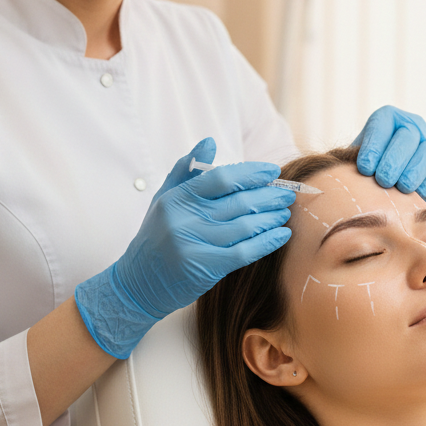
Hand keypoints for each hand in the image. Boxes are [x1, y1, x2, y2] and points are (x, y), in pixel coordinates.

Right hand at [74, 139, 293, 357]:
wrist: (138, 284)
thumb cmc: (155, 236)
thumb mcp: (164, 199)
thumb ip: (186, 169)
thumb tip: (209, 142)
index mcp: (177, 198)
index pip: (221, 178)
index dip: (251, 173)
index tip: (271, 171)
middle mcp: (185, 219)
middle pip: (239, 202)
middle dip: (268, 195)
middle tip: (287, 192)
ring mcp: (196, 244)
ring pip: (245, 226)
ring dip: (271, 217)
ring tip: (285, 212)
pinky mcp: (206, 268)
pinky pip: (245, 251)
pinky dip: (267, 242)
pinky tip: (282, 235)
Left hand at [353, 106, 425, 199]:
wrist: (389, 184)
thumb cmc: (369, 171)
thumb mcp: (358, 162)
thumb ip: (352, 163)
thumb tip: (346, 176)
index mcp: (387, 118)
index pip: (381, 124)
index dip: (374, 146)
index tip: (364, 169)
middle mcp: (412, 124)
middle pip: (408, 136)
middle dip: (395, 160)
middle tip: (383, 180)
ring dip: (414, 172)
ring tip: (401, 189)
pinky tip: (418, 194)